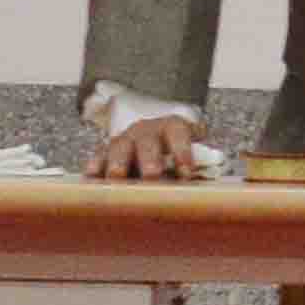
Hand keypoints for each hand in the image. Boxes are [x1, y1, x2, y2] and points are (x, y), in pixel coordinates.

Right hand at [88, 97, 215, 181]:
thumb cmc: (178, 147)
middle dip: (149, 159)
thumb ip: (202, 159)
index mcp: (172, 127)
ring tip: (117, 177)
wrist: (155, 128)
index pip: (179, 135)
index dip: (183, 151)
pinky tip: (91, 175)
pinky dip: (95, 165)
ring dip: (118, 163)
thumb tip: (213, 176)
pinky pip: (99, 155)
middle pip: (147, 143)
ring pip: (119, 148)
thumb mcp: (194, 146)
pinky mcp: (107, 150)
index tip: (187, 171)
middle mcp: (147, 131)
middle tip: (152, 175)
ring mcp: (125, 139)